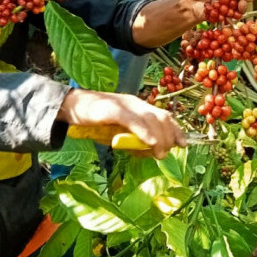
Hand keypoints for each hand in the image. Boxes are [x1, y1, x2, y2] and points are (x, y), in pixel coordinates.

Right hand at [57, 89, 186, 158]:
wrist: (72, 107)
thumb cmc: (95, 120)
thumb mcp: (119, 129)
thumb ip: (134, 137)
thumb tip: (150, 150)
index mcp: (139, 106)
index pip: (164, 115)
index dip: (176, 129)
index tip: (183, 144)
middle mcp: (136, 103)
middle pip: (162, 117)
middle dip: (169, 136)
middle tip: (165, 154)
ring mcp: (125, 105)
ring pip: (151, 119)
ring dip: (159, 138)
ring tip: (159, 153)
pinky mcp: (114, 109)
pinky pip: (133, 120)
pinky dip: (144, 131)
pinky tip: (150, 142)